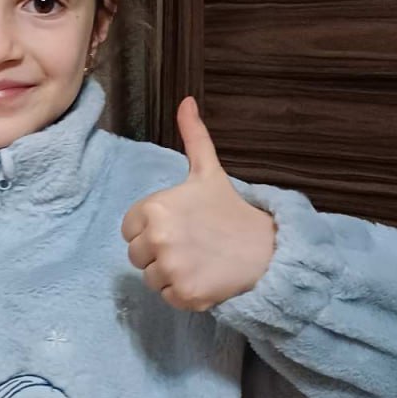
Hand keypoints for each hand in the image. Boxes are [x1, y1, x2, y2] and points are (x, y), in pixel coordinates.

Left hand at [121, 97, 275, 311]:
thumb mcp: (207, 171)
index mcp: (154, 208)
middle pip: (136, 255)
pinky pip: (166, 297)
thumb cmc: (230, 210)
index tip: (178, 226)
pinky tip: (203, 276)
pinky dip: (182, 292)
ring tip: (198, 259)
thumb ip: (193, 136)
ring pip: (150, 278)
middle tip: (190, 244)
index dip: (151, 229)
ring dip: (169, 273)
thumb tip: (186, 100)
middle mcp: (158, 239)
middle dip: (158, 252)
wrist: (267, 249)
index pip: (129, 229)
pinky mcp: (184, 294)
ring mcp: (171, 269)